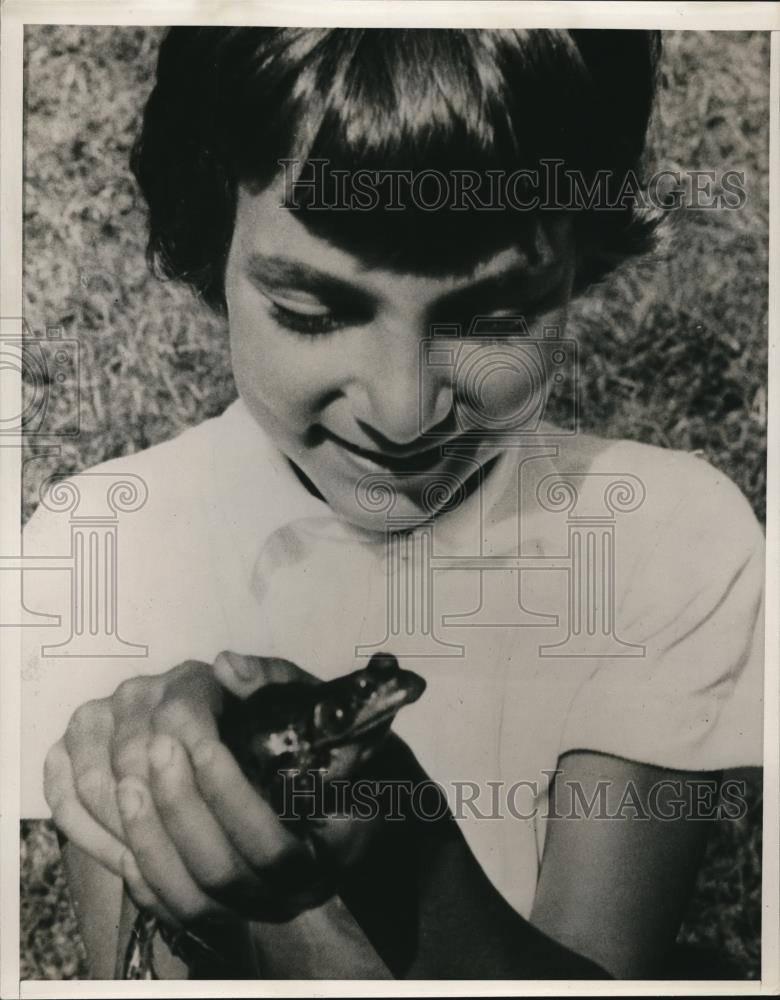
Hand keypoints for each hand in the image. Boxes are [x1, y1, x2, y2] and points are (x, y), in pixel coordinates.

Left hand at [44, 653, 366, 929]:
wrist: (339, 799)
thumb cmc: (327, 746)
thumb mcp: (312, 707)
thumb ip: (273, 684)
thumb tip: (227, 667)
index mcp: (333, 847)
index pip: (273, 846)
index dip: (231, 796)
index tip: (202, 741)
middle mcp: (294, 894)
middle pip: (224, 874)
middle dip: (182, 810)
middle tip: (155, 748)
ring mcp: (256, 911)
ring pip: (192, 901)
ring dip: (153, 840)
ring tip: (126, 781)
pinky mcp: (222, 916)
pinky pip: (173, 911)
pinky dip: (143, 870)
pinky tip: (124, 821)